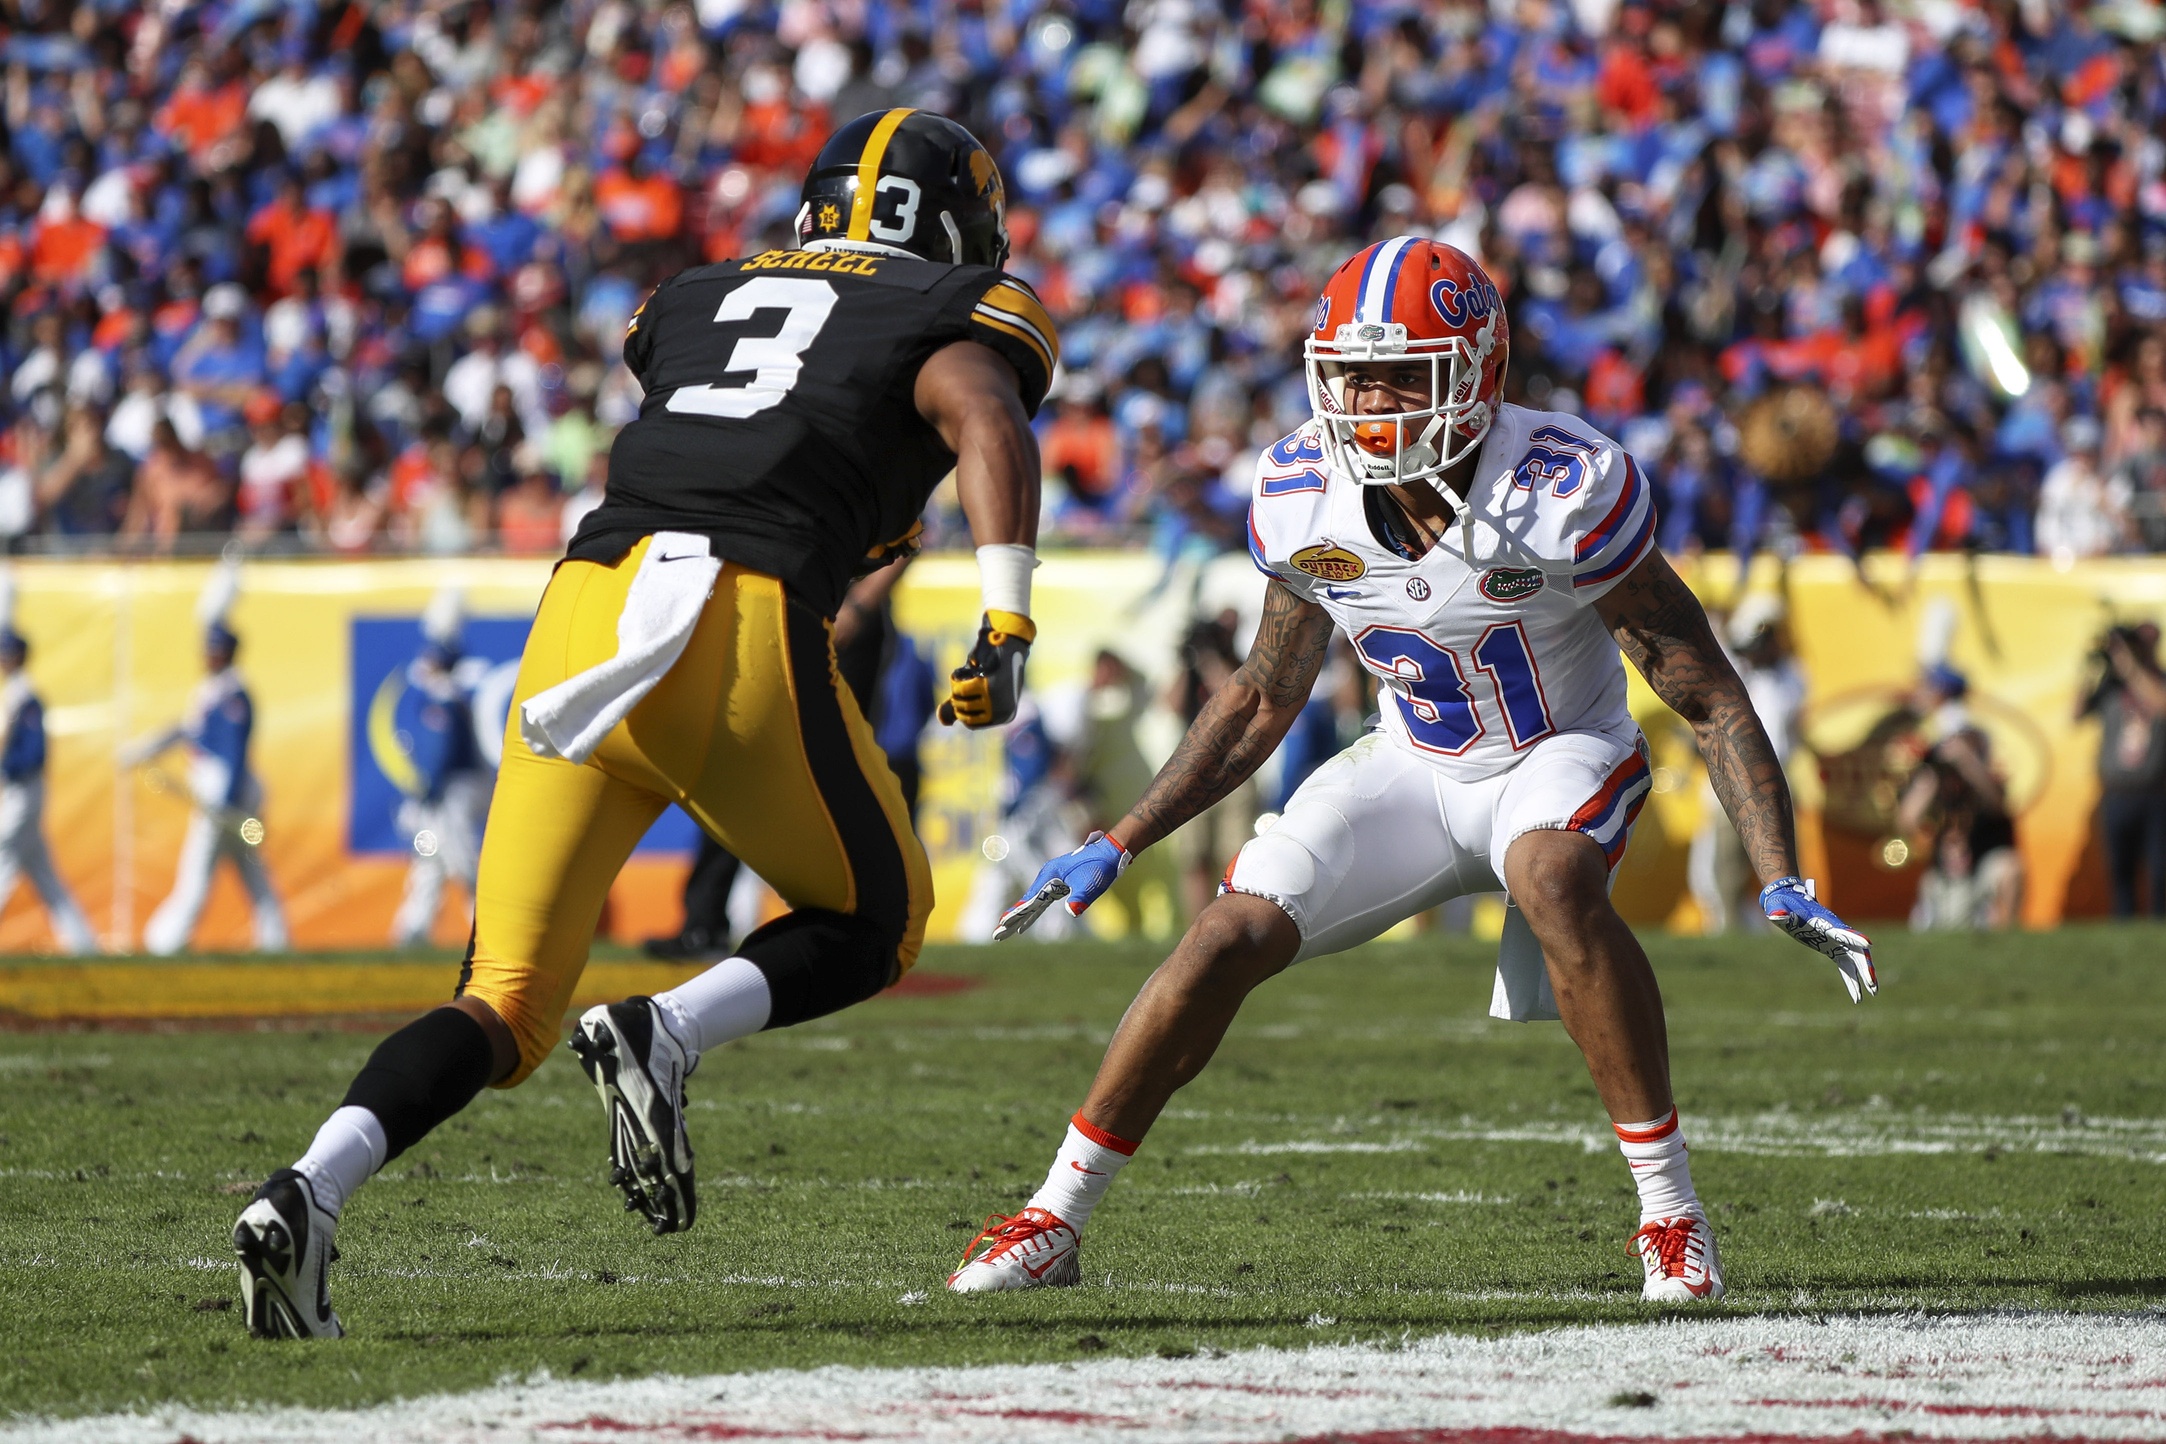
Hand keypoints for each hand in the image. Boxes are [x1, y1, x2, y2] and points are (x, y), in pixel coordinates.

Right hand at [939, 610, 1032, 728]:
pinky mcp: (989, 687)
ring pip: (960, 702)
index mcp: (1005, 716)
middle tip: (966, 680)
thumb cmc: (995, 665)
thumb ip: (962, 705)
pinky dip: (958, 677)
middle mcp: (1003, 713)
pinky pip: (960, 689)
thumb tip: (944, 721)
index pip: (971, 723)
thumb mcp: (979, 690)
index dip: (962, 707)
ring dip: (958, 686)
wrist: (1010, 640)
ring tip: (969, 673)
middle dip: (958, 697)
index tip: (969, 691)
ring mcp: (997, 701)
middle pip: (964, 714)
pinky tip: (971, 667)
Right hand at [993, 831, 1128, 939]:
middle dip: (1012, 918)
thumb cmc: (1100, 866)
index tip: (1003, 923)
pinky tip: (1025, 924)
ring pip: (1032, 902)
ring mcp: (1052, 880)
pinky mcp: (1059, 885)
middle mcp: (1047, 877)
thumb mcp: (1091, 884)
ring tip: (1006, 930)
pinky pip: (1042, 902)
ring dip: (1020, 917)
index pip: (1030, 899)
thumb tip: (1072, 912)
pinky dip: (1032, 913)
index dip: (1016, 913)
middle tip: (998, 934)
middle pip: (1027, 901)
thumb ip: (1080, 898)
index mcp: (1050, 875)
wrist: (1110, 852)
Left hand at [1759, 876, 1876, 1002]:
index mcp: (1824, 922)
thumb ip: (1779, 912)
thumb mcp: (1779, 907)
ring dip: (1864, 975)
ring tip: (1873, 992)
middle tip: (1872, 983)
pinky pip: (1846, 966)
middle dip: (1865, 966)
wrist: (1789, 899)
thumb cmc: (1784, 903)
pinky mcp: (1832, 948)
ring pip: (1855, 960)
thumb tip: (1774, 916)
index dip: (1854, 938)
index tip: (1868, 945)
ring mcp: (1835, 941)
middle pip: (1855, 950)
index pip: (1842, 931)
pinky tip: (1856, 996)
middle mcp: (1835, 932)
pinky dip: (1852, 979)